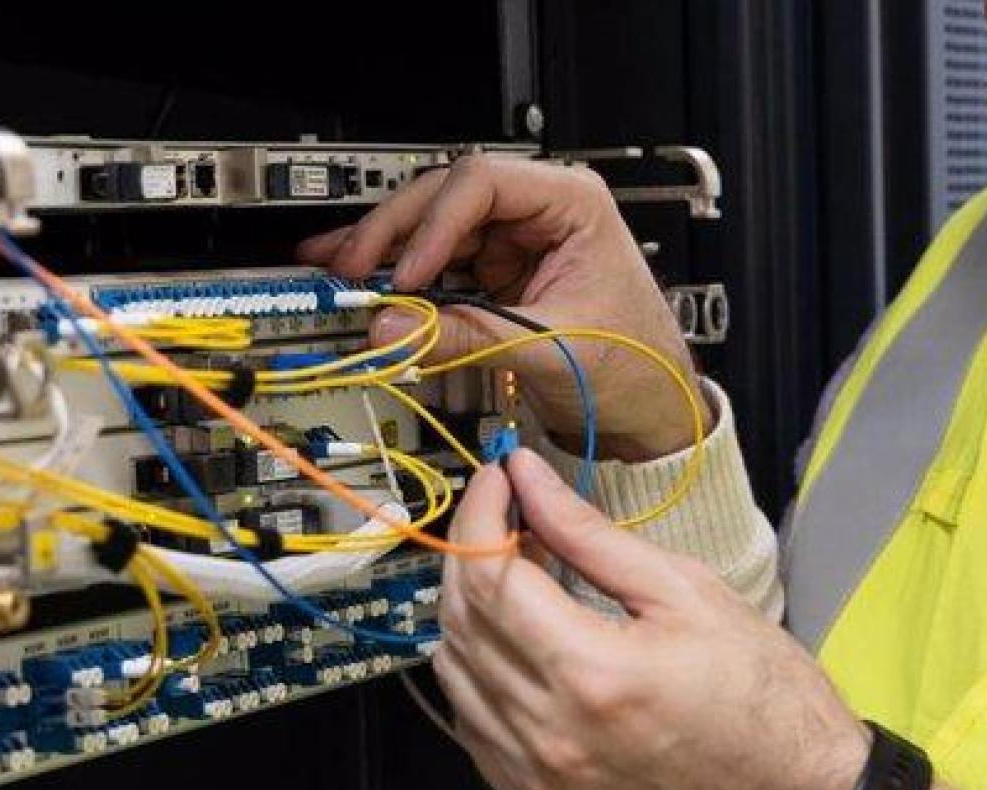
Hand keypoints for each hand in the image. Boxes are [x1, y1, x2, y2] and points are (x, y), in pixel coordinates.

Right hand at [297, 155, 710, 460]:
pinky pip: (435, 266)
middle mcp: (537, 212)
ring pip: (432, 229)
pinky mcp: (493, 276)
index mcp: (572, 203)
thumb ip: (470, 336)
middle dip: (394, 231)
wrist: (651, 407)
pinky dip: (396, 276)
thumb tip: (395, 328)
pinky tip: (358, 275)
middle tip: (351, 265)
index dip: (436, 223)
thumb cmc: (636, 364)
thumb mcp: (552, 348)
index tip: (408, 271)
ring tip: (336, 265)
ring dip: (383, 248)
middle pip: (446, 198)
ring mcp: (511, 243)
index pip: (483, 183)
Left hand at [438, 449, 978, 789]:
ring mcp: (540, 782)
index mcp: (593, 674)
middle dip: (470, 555)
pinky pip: (474, 730)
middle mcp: (552, 735)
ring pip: (455, 678)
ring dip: (468, 615)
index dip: (482, 514)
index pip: (489, 576)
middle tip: (508, 519)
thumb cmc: (765, 699)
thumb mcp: (688, 593)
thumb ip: (592, 536)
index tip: (499, 480)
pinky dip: (479, 676)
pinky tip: (517, 647)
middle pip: (460, 623)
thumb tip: (530, 479)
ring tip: (516, 578)